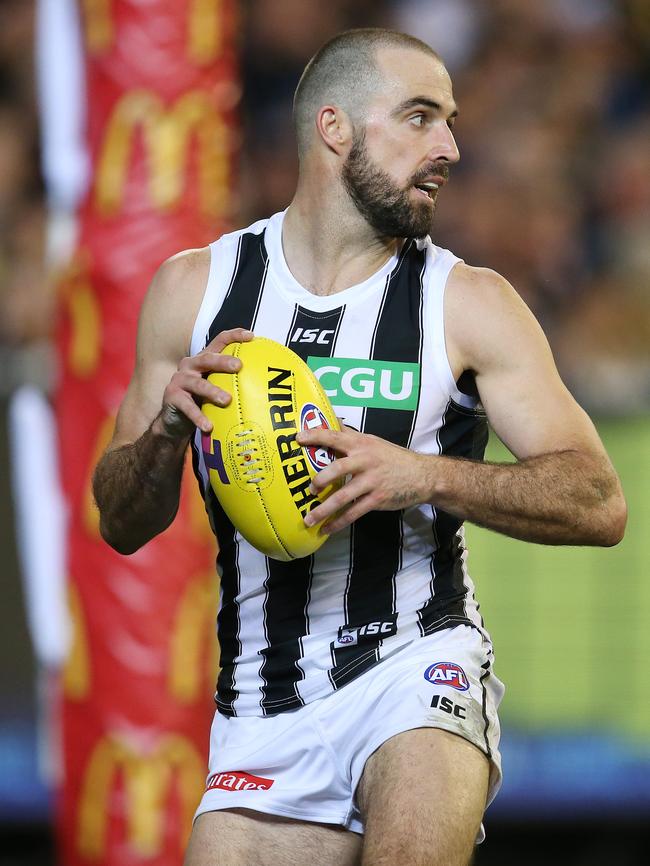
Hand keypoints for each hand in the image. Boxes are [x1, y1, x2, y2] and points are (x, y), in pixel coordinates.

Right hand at [155, 328, 253, 439]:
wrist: (174, 419)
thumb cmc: (201, 400)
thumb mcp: (215, 386)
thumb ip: (231, 381)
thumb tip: (263, 384)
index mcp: (203, 359)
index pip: (219, 341)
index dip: (234, 336)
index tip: (251, 336)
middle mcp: (190, 365)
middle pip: (208, 359)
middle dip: (223, 361)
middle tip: (239, 366)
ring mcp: (180, 380)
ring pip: (199, 384)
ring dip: (213, 392)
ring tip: (227, 400)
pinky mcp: (172, 396)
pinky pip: (188, 407)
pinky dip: (199, 417)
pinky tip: (209, 426)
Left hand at [296, 426, 430, 533]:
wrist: (422, 475)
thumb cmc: (393, 457)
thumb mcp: (374, 442)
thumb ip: (351, 436)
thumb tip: (331, 422)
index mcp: (362, 444)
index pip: (336, 436)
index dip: (316, 436)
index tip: (298, 439)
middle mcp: (365, 461)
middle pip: (337, 469)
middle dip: (319, 480)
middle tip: (308, 490)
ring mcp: (371, 481)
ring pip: (343, 497)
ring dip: (324, 509)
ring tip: (309, 519)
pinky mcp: (377, 499)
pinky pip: (353, 513)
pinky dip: (338, 522)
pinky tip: (327, 528)